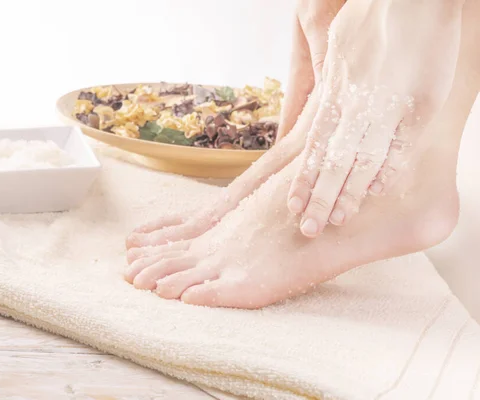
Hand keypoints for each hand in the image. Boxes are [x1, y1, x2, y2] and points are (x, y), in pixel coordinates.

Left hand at [286, 0, 463, 237]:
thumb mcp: (338, 43)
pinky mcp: (419, 107)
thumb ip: (330, 74)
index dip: (304, 177)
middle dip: (319, 196)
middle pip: (333, 161)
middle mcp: (357, 105)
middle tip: (307, 228)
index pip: (315, 146)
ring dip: (348, 193)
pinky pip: (400, 147)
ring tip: (334, 220)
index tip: (293, 204)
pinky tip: (375, 194)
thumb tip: (324, 94)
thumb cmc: (373, 14)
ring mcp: (388, 108)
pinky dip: (387, 172)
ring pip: (362, 160)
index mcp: (337, 91)